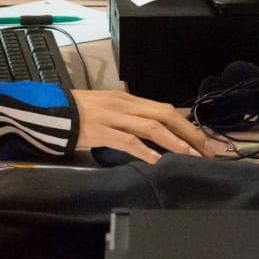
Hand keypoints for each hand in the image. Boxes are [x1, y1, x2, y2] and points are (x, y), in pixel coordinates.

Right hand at [71, 90, 211, 161]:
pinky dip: (144, 150)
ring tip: (190, 155)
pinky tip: (156, 160)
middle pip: (164, 115)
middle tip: (205, 151)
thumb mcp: (110, 106)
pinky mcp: (100, 131)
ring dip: (173, 142)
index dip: (187, 125)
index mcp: (128, 98)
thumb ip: (130, 114)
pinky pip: (126, 140)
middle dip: (188, 133)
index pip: (164, 109)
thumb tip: (155, 127)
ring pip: (150, 126)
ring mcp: (113, 117)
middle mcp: (124, 104)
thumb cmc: (81, 110)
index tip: (202, 141)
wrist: (53, 110)